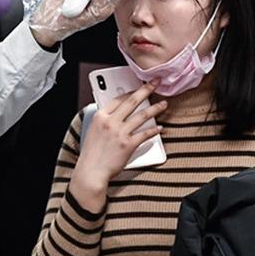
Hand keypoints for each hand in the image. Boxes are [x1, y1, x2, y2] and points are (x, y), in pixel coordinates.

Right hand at [71, 80, 165, 209]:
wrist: (91, 171)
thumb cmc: (92, 155)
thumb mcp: (93, 132)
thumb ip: (105, 121)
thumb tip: (118, 116)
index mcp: (100, 117)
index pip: (117, 99)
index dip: (130, 91)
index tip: (138, 88)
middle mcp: (110, 122)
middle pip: (131, 102)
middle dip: (146, 90)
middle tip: (155, 83)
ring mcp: (120, 133)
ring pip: (141, 116)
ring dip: (155, 108)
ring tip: (163, 104)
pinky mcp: (128, 145)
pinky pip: (145, 134)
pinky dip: (154, 130)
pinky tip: (160, 127)